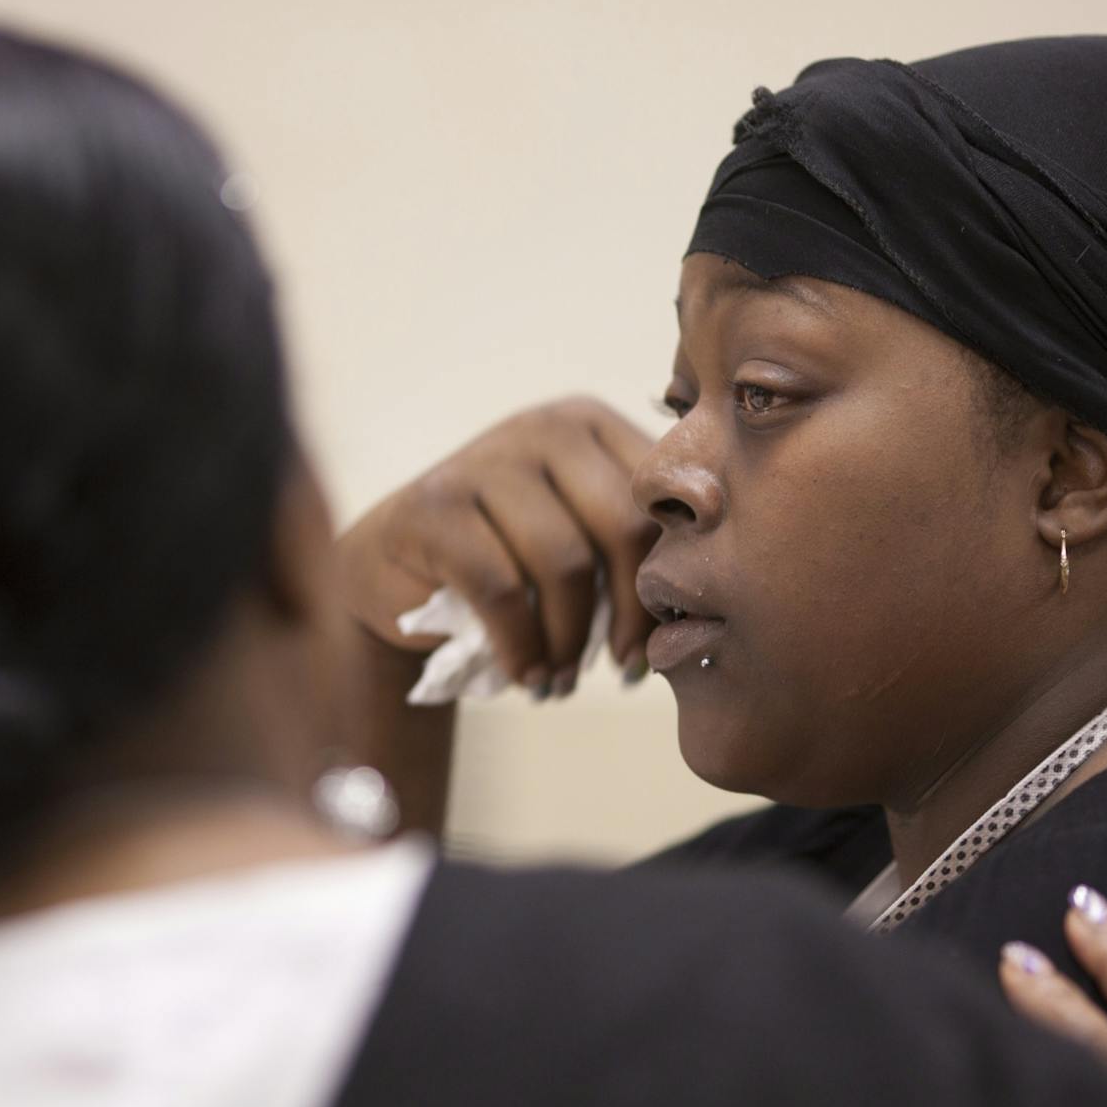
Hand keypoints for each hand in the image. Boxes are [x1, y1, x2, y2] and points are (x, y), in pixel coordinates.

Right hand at [335, 397, 658, 696]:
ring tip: (565, 681)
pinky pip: (501, 589)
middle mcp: (542, 427)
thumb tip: (709, 602)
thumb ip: (637, 542)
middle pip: (622, 527)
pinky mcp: (433, 506)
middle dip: (631, 613)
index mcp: (592, 424)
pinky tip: (528, 676)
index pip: (660, 502)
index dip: (671, 579)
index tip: (666, 637)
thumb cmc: (511, 562)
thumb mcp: (582, 537)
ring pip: (563, 562)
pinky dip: (522, 646)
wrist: (396, 573)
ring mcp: (483, 460)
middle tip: (625, 668)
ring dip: (572, 641)